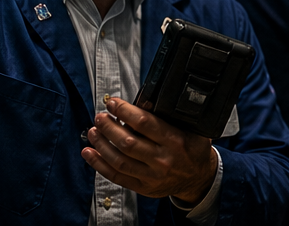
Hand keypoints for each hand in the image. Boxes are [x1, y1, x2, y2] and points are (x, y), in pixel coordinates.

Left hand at [83, 97, 216, 203]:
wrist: (199, 178)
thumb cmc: (193, 148)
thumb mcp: (192, 128)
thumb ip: (170, 116)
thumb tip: (144, 101)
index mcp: (175, 140)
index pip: (145, 123)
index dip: (125, 111)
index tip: (113, 103)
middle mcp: (162, 159)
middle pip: (128, 142)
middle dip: (109, 127)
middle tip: (100, 116)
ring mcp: (151, 176)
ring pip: (119, 160)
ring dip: (102, 144)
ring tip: (93, 131)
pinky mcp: (143, 187)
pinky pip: (117, 177)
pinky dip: (100, 165)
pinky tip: (90, 153)